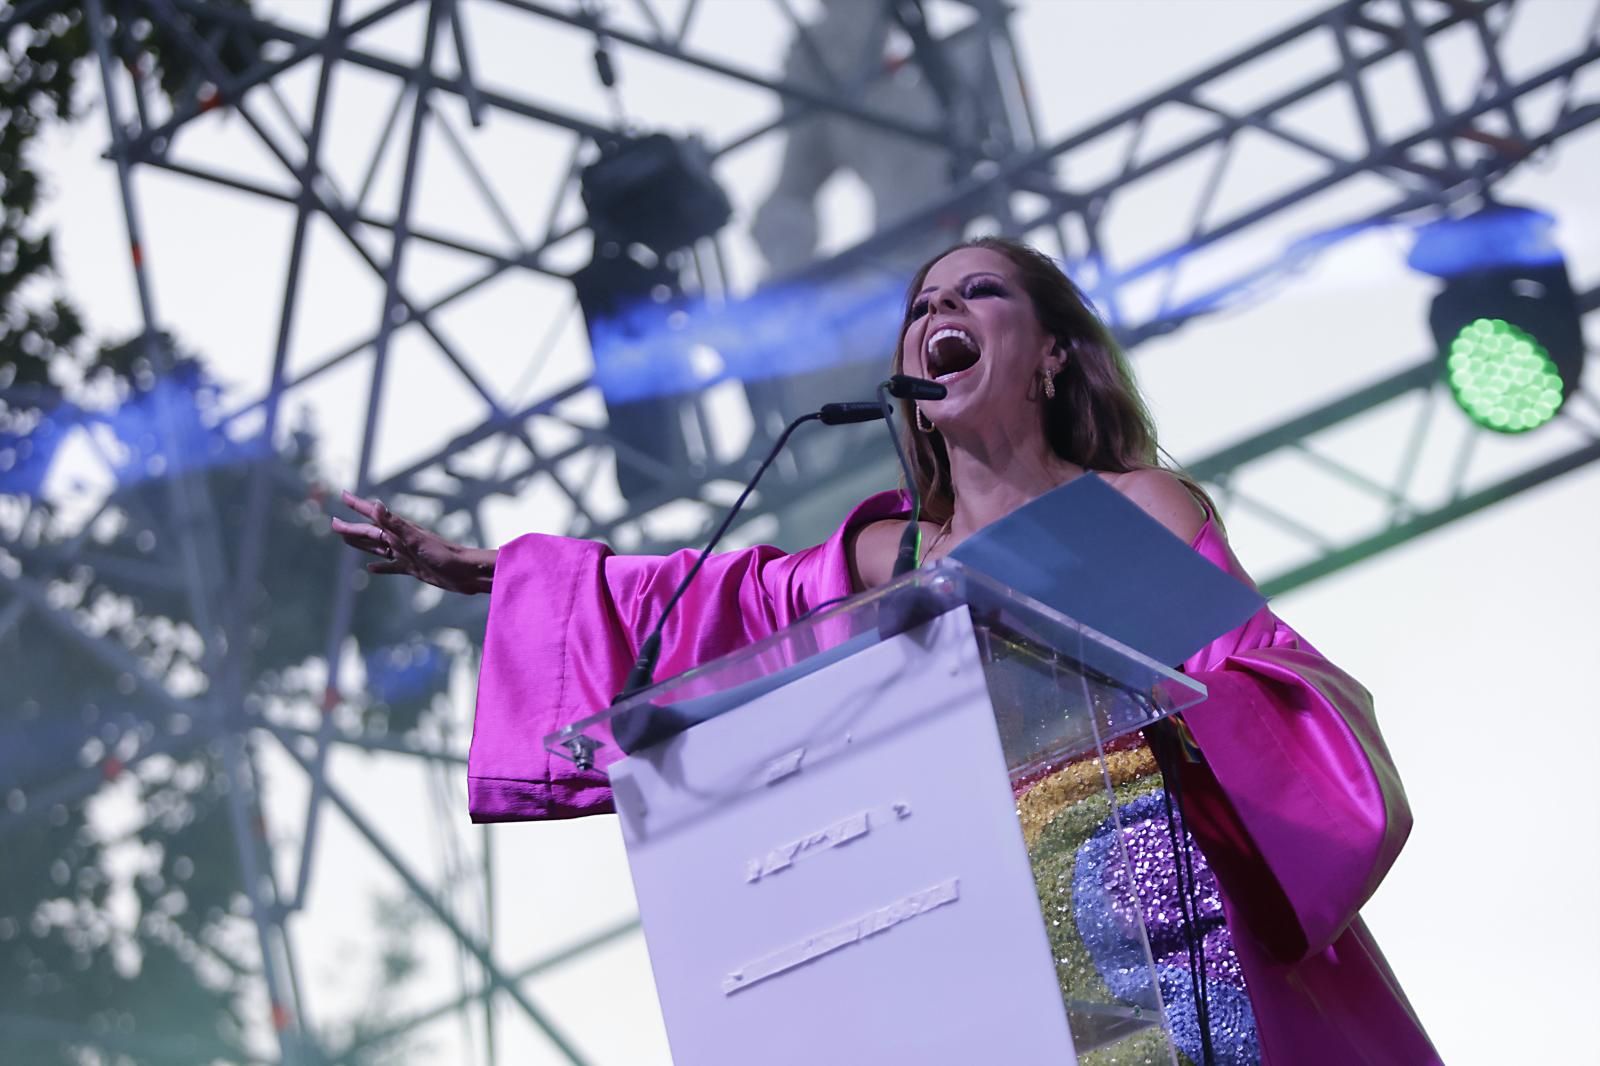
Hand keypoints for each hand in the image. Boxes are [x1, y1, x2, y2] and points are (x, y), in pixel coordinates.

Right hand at [331, 490, 495, 594]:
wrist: (465, 572)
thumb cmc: (444, 554)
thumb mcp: (416, 539)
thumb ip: (395, 524)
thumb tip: (376, 505)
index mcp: (399, 531)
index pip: (372, 515)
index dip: (357, 505)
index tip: (343, 494)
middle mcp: (400, 540)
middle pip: (370, 532)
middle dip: (351, 527)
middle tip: (333, 522)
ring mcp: (406, 554)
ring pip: (377, 548)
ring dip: (361, 543)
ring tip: (347, 539)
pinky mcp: (413, 568)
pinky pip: (391, 567)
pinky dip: (380, 567)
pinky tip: (371, 569)